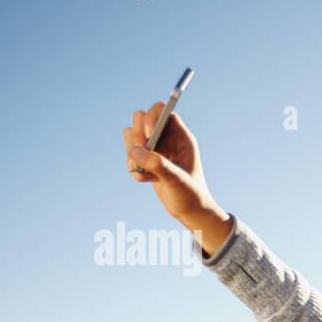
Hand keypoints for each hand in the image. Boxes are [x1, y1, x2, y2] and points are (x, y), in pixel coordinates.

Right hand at [122, 102, 217, 224]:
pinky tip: (147, 179)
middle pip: (141, 117)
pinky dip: (133, 167)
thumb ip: (157, 164)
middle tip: (140, 153)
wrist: (189, 211)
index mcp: (181, 137)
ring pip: (132, 134)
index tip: (150, 134)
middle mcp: (167, 139)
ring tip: (143, 171)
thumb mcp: (177, 180)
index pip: (162, 110)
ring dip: (131, 152)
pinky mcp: (146, 159)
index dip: (152, 117)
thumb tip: (135, 151)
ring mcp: (156, 148)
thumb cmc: (191, 194)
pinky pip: (130, 153)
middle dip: (137, 135)